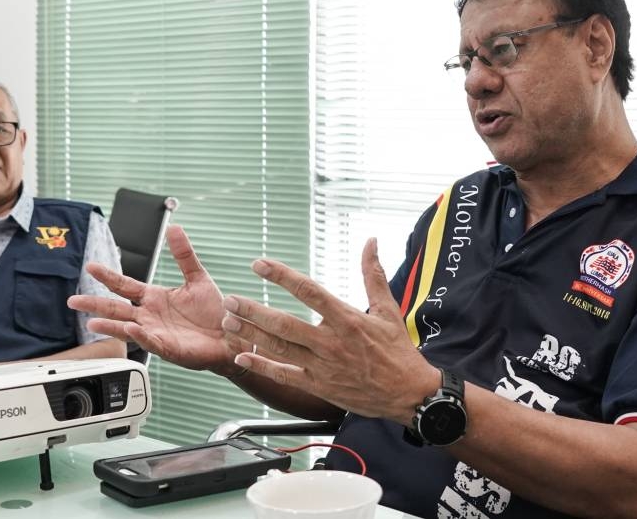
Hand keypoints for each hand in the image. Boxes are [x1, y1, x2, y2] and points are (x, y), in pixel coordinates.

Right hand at [68, 225, 245, 375]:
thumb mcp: (197, 277)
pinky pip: (151, 341)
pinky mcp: (169, 348)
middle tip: (73, 300)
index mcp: (154, 298)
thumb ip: (183, 254)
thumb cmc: (215, 311)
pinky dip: (140, 336)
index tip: (90, 266)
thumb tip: (174, 228)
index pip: (124, 285)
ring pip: (126, 328)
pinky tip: (130, 329)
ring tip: (91, 323)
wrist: (233, 334)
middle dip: (94, 304)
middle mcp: (150, 316)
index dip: (107, 276)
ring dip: (109, 326)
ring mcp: (157, 333)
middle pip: (116, 308)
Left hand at [222, 237, 437, 422]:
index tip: (259, 264)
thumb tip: (371, 241)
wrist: (408, 394)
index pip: (308, 291)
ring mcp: (322, 367)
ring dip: (251, 334)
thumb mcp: (388, 310)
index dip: (281, 276)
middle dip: (254, 311)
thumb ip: (373, 274)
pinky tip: (241, 356)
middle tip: (230, 299)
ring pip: (279, 348)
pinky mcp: (318, 386)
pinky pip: (284, 375)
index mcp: (347, 319)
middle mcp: (331, 343)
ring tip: (228, 321)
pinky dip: (261, 365)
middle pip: (285, 324)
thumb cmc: (397, 351)